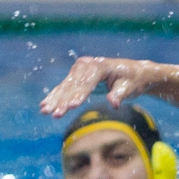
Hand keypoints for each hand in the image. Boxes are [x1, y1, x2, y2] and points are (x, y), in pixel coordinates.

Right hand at [40, 56, 161, 117]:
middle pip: (73, 85)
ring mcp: (80, 67)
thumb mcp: (130, 88)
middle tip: (55, 114)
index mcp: (101, 65)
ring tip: (45, 111)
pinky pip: (64, 86)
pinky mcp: (76, 74)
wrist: (134, 73)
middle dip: (63, 101)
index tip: (72, 107)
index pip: (87, 82)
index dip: (80, 95)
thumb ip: (120, 94)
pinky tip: (44, 105)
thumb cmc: (133, 81)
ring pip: (65, 86)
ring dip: (54, 100)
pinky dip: (55, 96)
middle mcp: (87, 64)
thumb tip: (114, 103)